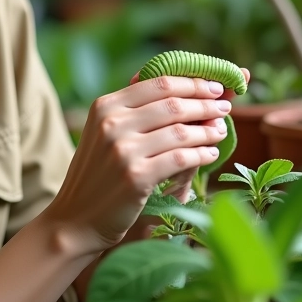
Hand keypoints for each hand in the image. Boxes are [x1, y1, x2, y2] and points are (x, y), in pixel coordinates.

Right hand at [43, 69, 245, 257]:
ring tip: (222, 131)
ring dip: (208, 130)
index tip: (216, 87)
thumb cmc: (98, 174)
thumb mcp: (106, 132)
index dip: (194, 83)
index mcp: (105, 105)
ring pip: (181, 131)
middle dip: (206, 104)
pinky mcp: (136, 176)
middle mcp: (112, 123)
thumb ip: (135, 109)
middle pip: (174, 104)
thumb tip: (181, 84)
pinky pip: (181, 159)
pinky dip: (202, 154)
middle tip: (226, 107)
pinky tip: (211, 154)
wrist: (75, 219)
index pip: (159, 82)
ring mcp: (123, 150)